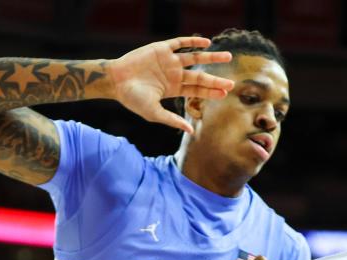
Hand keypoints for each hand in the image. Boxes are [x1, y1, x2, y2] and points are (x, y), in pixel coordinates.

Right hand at [107, 37, 234, 133]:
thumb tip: (192, 130)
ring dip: (210, 57)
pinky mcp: (161, 49)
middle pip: (200, 77)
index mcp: (174, 88)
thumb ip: (173, 120)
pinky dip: (192, 41)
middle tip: (232, 83)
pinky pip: (180, 43)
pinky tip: (205, 42)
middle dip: (215, 80)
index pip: (197, 91)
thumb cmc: (132, 99)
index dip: (211, 92)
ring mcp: (169, 61)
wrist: (115, 81)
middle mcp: (174, 74)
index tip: (225, 93)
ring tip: (227, 57)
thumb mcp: (154, 113)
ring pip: (194, 58)